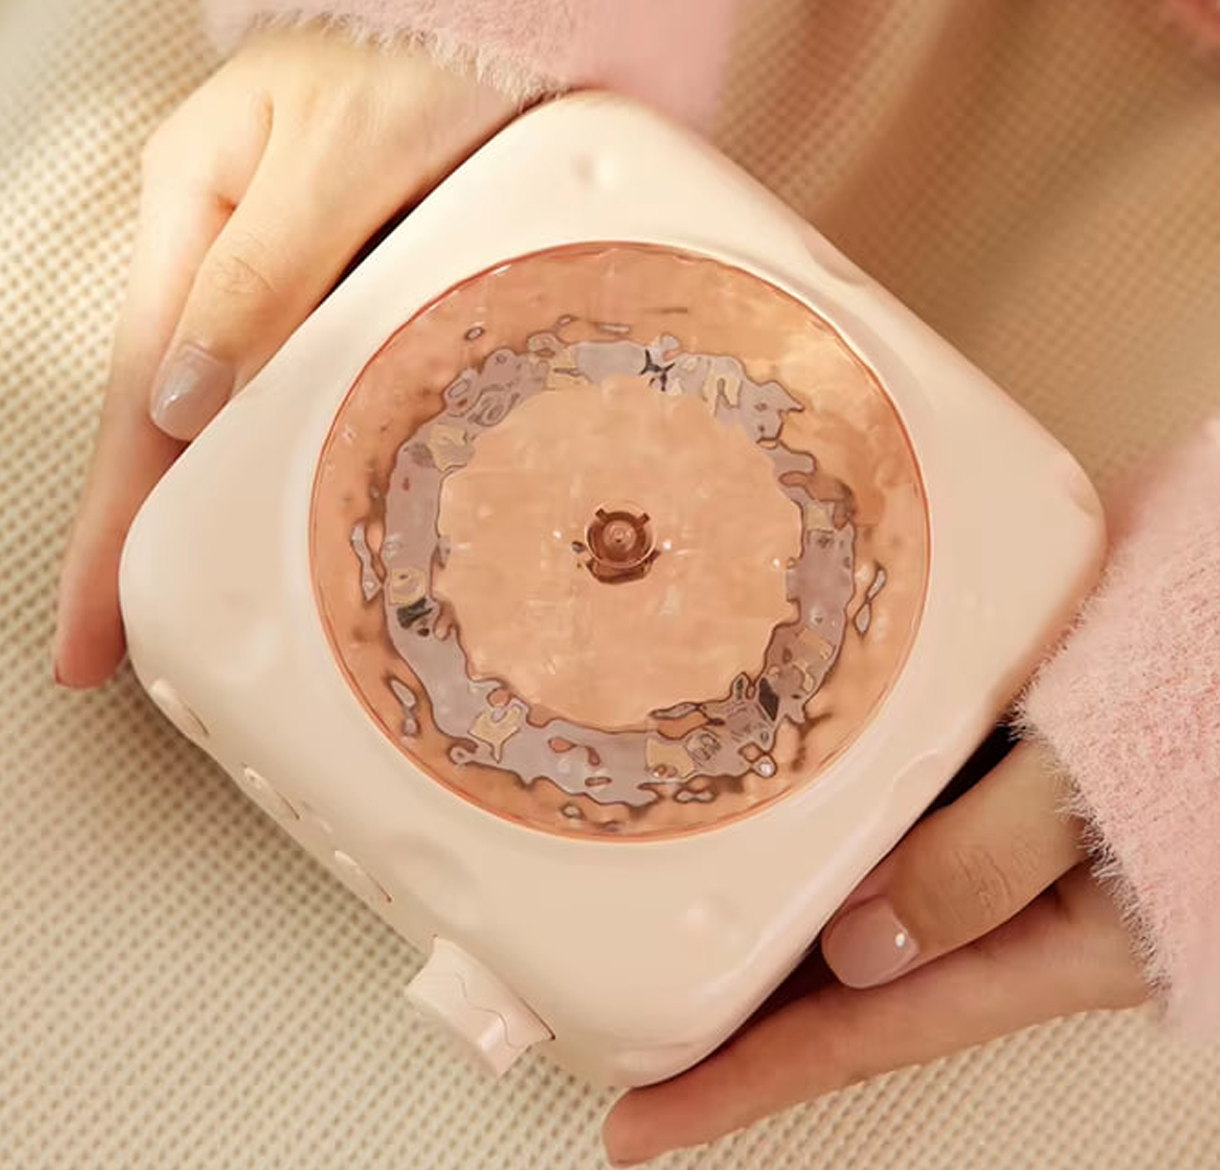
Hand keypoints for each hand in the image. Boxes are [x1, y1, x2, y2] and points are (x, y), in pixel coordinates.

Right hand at [52, 27, 514, 686]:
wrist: (490, 23)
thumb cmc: (416, 61)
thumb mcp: (335, 158)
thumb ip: (263, 275)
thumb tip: (182, 404)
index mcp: (194, 207)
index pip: (141, 390)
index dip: (117, 517)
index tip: (93, 625)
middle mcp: (227, 254)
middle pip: (170, 419)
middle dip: (145, 537)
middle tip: (122, 654)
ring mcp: (284, 280)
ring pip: (235, 415)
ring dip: (214, 513)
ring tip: (196, 613)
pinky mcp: (344, 295)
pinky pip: (304, 393)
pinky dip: (288, 463)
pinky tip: (283, 520)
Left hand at [602, 740, 1147, 1165]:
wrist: (1214, 664)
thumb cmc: (1186, 717)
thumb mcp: (1088, 789)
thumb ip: (986, 863)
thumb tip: (856, 947)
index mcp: (1036, 950)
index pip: (861, 1037)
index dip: (744, 1086)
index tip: (642, 1128)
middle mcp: (998, 923)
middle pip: (840, 997)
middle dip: (733, 1028)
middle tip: (626, 1041)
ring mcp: (983, 864)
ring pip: (848, 923)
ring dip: (762, 942)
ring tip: (664, 948)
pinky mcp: (973, 805)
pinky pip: (872, 850)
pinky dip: (807, 858)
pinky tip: (760, 839)